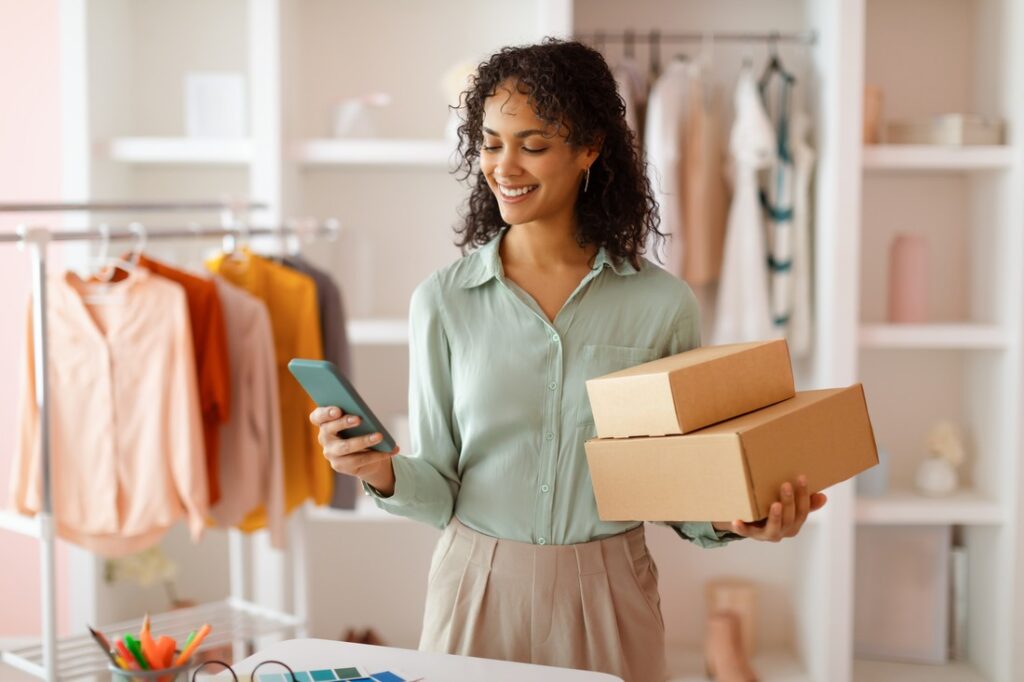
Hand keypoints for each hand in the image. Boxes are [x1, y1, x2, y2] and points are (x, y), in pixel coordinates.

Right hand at [309, 406, 398, 494]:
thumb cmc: (360, 432)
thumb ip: (356, 416)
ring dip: (364, 440)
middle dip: (344, 423)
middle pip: (329, 429)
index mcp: (324, 422)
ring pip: (345, 446)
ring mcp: (330, 453)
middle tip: (359, 419)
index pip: (317, 416)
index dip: (325, 413)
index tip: (337, 410)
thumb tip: (367, 416)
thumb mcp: (357, 422)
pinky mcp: (340, 465)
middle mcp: (323, 437)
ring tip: (380, 436)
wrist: (365, 457)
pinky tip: (389, 450)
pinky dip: (377, 454)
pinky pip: (359, 460)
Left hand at [712, 475, 826, 541]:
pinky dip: (742, 528)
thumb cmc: (773, 510)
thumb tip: (823, 497)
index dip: (804, 495)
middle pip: (790, 518)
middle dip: (789, 501)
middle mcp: (784, 531)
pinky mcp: (750, 534)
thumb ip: (805, 502)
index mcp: (795, 522)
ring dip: (775, 517)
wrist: (750, 524)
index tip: (801, 477)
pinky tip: (736, 521)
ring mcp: (767, 534)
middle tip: (785, 485)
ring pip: (774, 528)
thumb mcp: (790, 506)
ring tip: (775, 505)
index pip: (803, 510)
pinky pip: (746, 532)